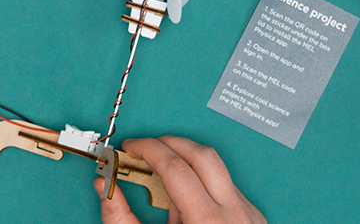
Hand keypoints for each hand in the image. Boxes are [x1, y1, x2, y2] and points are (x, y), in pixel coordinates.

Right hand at [94, 136, 264, 223]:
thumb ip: (121, 218)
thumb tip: (105, 187)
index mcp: (206, 222)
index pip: (175, 165)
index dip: (147, 148)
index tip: (131, 148)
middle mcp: (234, 214)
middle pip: (202, 154)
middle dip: (169, 143)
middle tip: (145, 148)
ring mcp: (249, 214)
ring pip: (218, 167)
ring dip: (188, 161)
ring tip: (163, 175)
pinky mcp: (254, 217)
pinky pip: (227, 187)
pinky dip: (203, 183)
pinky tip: (187, 199)